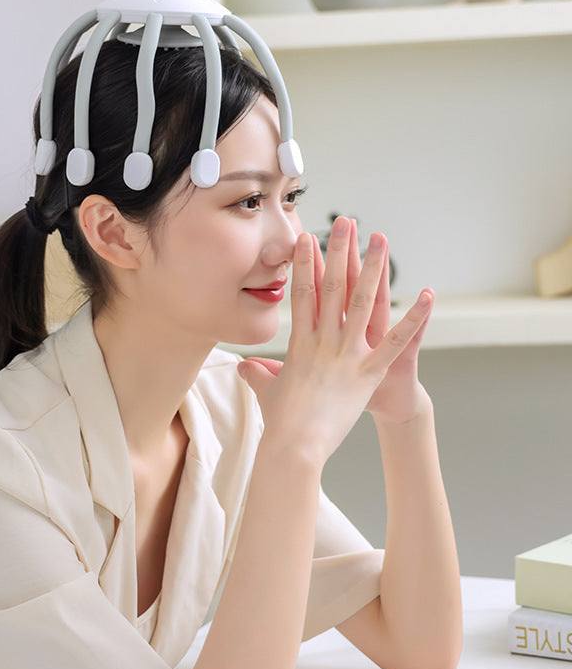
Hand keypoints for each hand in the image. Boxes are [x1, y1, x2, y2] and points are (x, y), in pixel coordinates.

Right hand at [236, 216, 433, 468]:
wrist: (294, 445)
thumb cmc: (279, 421)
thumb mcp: (267, 393)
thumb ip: (258, 374)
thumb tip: (242, 367)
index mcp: (300, 343)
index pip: (302, 294)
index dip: (304, 263)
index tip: (307, 238)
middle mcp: (324, 341)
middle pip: (332, 288)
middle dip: (339, 252)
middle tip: (346, 222)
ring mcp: (347, 355)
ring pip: (364, 304)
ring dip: (373, 269)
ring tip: (380, 240)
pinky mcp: (368, 373)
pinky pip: (394, 342)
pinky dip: (414, 320)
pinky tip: (427, 296)